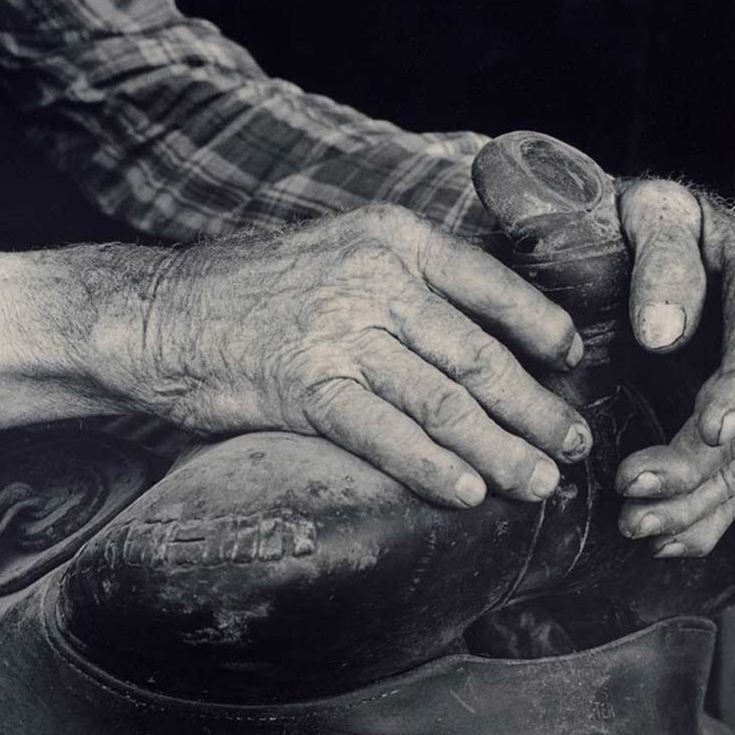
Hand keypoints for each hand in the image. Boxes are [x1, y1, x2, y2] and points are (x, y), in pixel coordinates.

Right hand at [0, 205, 592, 509]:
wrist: (157, 312)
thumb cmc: (256, 292)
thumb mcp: (339, 256)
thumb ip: (407, 284)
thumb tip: (478, 335)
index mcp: (393, 239)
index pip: (491, 285)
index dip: (542, 328)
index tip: (574, 363)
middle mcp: (376, 280)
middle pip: (478, 355)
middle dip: (535, 407)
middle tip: (576, 444)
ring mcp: (341, 332)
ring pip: (444, 401)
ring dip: (501, 449)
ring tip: (541, 483)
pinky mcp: (306, 387)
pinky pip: (386, 435)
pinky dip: (432, 469)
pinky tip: (469, 496)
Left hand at [612, 180, 734, 555]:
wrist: (648, 243)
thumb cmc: (645, 221)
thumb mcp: (650, 212)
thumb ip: (663, 259)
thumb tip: (662, 332)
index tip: (712, 428)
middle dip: (696, 462)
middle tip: (632, 485)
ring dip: (691, 504)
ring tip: (635, 525)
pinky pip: (734, 485)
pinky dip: (701, 521)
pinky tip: (665, 544)